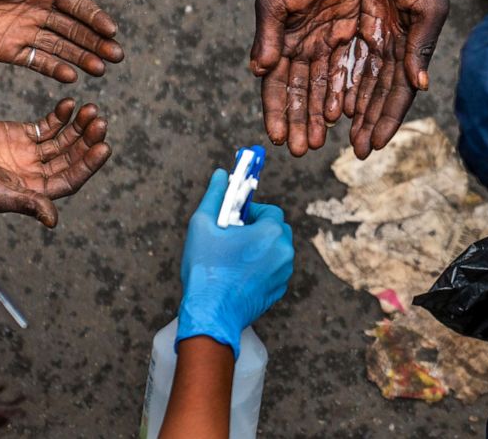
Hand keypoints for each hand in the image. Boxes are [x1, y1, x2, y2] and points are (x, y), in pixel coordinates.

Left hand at [0, 0, 123, 81]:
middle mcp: (41, 13)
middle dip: (96, 43)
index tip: (112, 30)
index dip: (95, 18)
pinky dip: (55, 70)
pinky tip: (72, 76)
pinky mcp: (11, 51)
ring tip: (101, 69)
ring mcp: (27, 33)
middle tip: (116, 56)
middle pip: (75, 31)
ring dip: (82, 58)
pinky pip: (38, 62)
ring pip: (61, 49)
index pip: (78, 7)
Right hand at [0, 99, 110, 226]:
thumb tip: (53, 220)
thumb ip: (28, 203)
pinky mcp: (21, 134)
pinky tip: (70, 103)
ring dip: (78, 125)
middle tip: (100, 122)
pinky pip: (48, 125)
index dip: (89, 164)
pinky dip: (60, 115)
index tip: (103, 146)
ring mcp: (31, 153)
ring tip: (91, 109)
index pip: (71, 178)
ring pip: (63, 138)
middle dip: (87, 140)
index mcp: (37, 192)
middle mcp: (38, 173)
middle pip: (71, 156)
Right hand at [177, 169, 293, 358]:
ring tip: (233, 257)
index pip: (270, 211)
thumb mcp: (203, 225)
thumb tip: (221, 175)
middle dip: (258, 229)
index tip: (234, 220)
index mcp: (271, 233)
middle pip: (276, 230)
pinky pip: (274, 270)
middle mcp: (284, 252)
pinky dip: (261, 268)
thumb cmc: (206, 269)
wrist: (211, 313)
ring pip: (276, 251)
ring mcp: (283, 275)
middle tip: (233, 237)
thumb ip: (215, 196)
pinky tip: (238, 274)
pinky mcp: (278, 291)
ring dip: (260, 248)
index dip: (251, 212)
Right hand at [251, 0, 361, 156]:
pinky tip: (343, 114)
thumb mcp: (275, 2)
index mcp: (278, 43)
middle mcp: (300, 49)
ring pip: (322, 88)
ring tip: (320, 140)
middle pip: (299, 94)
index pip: (274, 85)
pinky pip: (346, 71)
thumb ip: (268, 36)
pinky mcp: (348, 36)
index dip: (275, 111)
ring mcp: (324, 45)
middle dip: (298, 121)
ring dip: (319, 115)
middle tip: (299, 150)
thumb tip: (258, 69)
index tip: (275, 137)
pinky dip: (343, 92)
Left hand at [347, 0, 465, 158]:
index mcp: (411, 51)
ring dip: (349, 108)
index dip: (385, 120)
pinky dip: (338, 81)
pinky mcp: (357, 25)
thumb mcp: (425, 10)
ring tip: (335, 133)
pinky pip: (345, 59)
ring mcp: (375, 39)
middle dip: (365, 123)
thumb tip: (418, 85)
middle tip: (353, 150)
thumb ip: (419, 48)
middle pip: (375, 95)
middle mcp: (393, 50)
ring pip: (358, 82)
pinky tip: (329, 101)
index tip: (373, 145)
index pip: (397, 95)